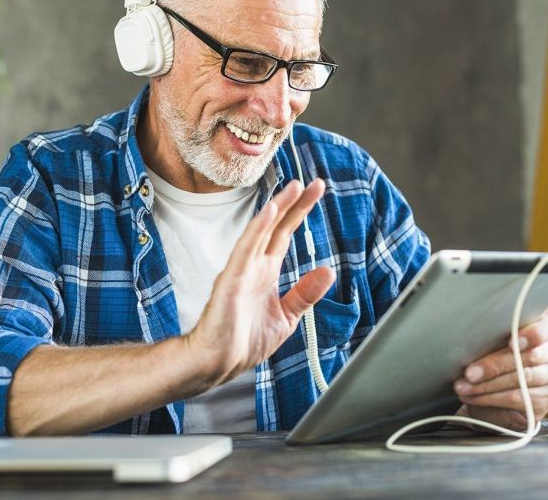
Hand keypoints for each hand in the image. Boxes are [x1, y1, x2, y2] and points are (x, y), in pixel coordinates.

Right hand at [187, 178, 334, 386]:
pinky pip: (245, 250)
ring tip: (293, 188)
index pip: (286, 233)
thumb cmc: (244, 341)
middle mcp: (255, 265)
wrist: (219, 364)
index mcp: (267, 271)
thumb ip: (305, 293)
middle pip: (277, 226)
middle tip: (313, 183)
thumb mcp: (286, 316)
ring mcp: (242, 270)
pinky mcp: (231, 279)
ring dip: (277, 208)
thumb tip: (328, 270)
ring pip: (261, 231)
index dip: (300, 211)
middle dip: (294, 203)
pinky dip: (257, 230)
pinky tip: (269, 213)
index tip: (316, 191)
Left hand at [453, 308, 547, 429]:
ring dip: (487, 386)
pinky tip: (473, 397)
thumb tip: (467, 335)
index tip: (511, 342)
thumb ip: (494, 332)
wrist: (511, 376)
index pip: (542, 331)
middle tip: (469, 373)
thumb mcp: (498, 335)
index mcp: (543, 330)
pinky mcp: (544, 399)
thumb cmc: (499, 346)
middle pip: (528, 359)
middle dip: (495, 366)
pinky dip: (491, 398)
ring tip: (463, 387)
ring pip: (521, 382)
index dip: (530, 336)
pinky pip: (519, 399)